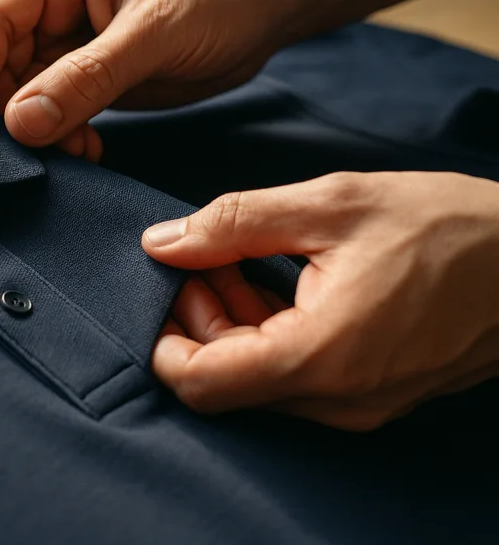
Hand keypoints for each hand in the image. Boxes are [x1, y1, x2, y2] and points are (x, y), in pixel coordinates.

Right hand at [0, 0, 283, 157]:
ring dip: (37, 133)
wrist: (261, 17)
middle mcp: (52, 8)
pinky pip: (52, 115)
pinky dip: (61, 139)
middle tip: (23, 152)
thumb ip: (87, 78)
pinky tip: (86, 153)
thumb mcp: (152, 35)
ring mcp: (66, 46)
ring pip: (22, 97)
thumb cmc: (214, 2)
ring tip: (68, 155)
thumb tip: (21, 122)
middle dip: (6, 111)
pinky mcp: (85, 80)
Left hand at [143, 171, 498, 430]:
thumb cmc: (447, 226)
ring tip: (236, 261)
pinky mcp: (372, 395)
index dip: (164, 341)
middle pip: (223, 382)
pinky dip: (268, 334)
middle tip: (202, 260)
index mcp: (320, 357)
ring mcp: (357, 405)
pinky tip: (274, 280)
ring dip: (231, 324)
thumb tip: (161, 242)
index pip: (201, 384)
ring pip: (257, 381)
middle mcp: (336, 399)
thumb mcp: (331, 204)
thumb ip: (234, 223)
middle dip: (197, 321)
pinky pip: (295, 379)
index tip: (164, 289)